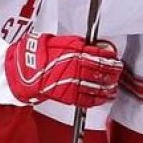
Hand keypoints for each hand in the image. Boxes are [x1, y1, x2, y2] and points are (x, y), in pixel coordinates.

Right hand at [5, 32, 122, 106]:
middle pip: (102, 72)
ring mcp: (73, 83)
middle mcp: (76, 68)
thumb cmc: (39, 53)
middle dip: (113, 73)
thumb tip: (96, 46)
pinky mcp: (67, 96)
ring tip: (113, 88)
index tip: (116, 59)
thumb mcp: (61, 41)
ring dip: (108, 88)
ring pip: (97, 87)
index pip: (101, 56)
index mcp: (76, 53)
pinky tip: (103, 98)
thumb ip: (80, 44)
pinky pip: (87, 100)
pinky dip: (98, 100)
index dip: (111, 59)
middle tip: (118, 72)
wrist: (23, 71)